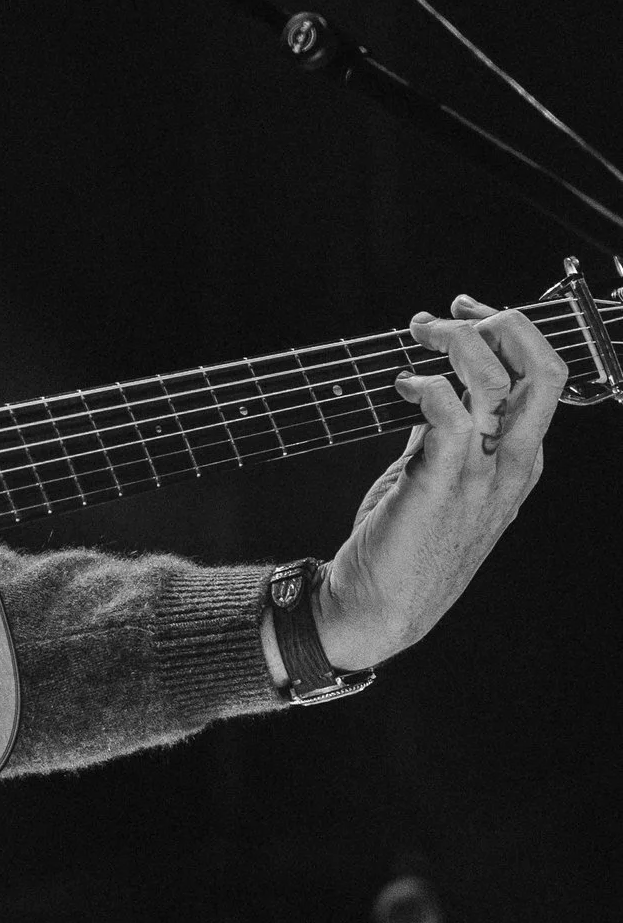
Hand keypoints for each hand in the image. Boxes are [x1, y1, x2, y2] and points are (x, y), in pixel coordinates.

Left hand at [305, 295, 564, 670]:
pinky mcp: (437, 485)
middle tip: (451, 315)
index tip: (466, 314)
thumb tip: (436, 390)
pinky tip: (402, 385)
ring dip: (454, 343)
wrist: (379, 608)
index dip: (510, 334)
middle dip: (504, 325)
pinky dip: (425, 386)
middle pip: (542, 373)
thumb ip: (448, 438)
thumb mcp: (443, 481)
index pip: (543, 380)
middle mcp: (509, 466)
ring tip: (416, 337)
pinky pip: (445, 415)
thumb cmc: (407, 545)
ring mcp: (478, 477)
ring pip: (495, 382)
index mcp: (518, 462)